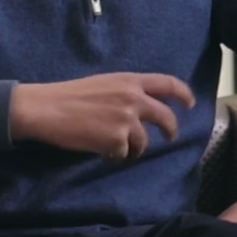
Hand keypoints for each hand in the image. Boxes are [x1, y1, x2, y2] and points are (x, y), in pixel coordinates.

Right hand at [9, 73, 196, 161]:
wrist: (46, 108)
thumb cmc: (69, 95)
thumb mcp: (104, 84)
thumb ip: (126, 92)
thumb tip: (141, 107)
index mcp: (130, 81)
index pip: (168, 83)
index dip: (183, 94)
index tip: (190, 103)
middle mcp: (133, 98)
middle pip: (166, 116)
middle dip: (170, 130)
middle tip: (169, 137)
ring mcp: (127, 120)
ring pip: (144, 141)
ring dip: (135, 148)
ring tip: (118, 148)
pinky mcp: (117, 139)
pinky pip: (124, 153)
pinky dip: (115, 155)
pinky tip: (102, 151)